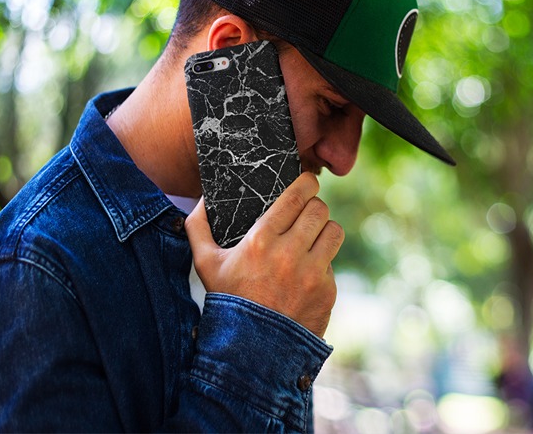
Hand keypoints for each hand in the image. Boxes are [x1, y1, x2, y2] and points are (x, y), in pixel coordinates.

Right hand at [185, 173, 342, 337]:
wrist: (250, 350)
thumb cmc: (227, 300)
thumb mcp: (205, 264)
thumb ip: (198, 226)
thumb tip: (204, 198)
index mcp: (261, 240)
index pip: (297, 196)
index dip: (307, 183)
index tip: (307, 182)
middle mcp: (290, 254)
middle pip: (319, 210)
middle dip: (314, 206)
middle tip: (307, 212)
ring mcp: (312, 274)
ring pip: (334, 231)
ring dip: (324, 230)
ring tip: (313, 237)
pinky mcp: (327, 291)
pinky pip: (332, 263)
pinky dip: (322, 263)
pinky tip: (306, 272)